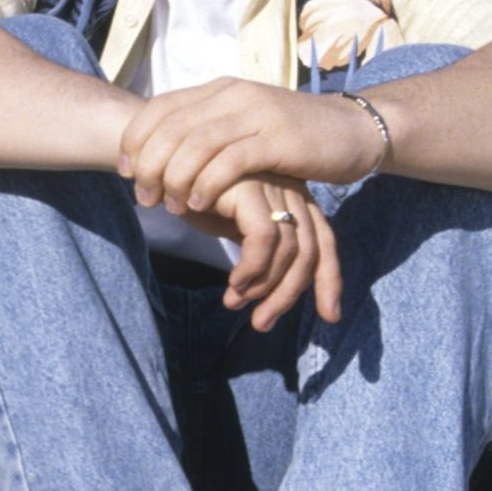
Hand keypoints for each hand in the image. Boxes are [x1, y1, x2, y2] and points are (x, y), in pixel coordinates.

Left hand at [119, 78, 384, 217]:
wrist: (352, 130)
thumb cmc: (291, 137)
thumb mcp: (243, 125)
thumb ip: (207, 130)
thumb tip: (161, 151)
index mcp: (220, 89)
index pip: (160, 107)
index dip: (134, 139)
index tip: (124, 170)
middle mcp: (233, 95)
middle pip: (171, 127)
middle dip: (148, 165)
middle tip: (143, 197)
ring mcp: (256, 114)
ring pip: (196, 144)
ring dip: (174, 178)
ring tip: (168, 206)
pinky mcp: (278, 139)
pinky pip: (230, 162)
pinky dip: (207, 184)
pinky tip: (199, 205)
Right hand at [180, 174, 344, 330]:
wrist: (161, 166)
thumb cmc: (195, 196)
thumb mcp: (234, 227)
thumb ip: (258, 250)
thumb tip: (268, 291)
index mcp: (292, 197)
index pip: (323, 241)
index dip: (329, 280)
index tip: (330, 316)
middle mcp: (289, 189)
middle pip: (308, 251)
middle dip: (288, 295)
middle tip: (263, 323)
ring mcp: (272, 186)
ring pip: (288, 250)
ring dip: (264, 287)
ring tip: (235, 302)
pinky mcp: (249, 188)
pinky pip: (263, 238)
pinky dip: (252, 268)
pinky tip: (234, 281)